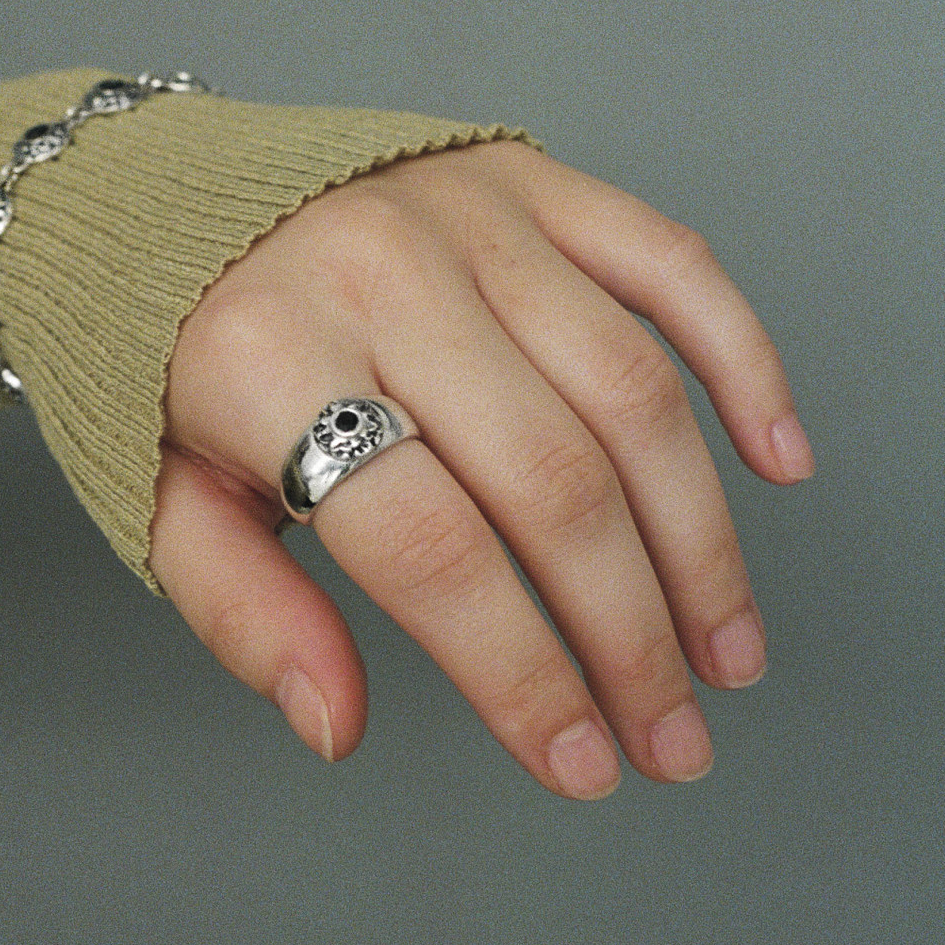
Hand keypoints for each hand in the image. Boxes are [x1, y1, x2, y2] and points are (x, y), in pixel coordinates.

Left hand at [149, 138, 814, 798]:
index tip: (582, 765)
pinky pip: (669, 262)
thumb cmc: (175, 363)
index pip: (432, 551)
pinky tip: (778, 460)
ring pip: (630, 390)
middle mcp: (385, 275)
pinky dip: (742, 359)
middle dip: (631, 636)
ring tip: (728, 652)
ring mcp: (470, 217)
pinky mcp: (529, 178)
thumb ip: (246, 614)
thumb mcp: (166, 499)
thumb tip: (340, 727)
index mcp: (272, 362)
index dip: (522, 673)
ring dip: (700, 540)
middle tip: (675, 739)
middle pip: (552, 483)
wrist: (166, 196)